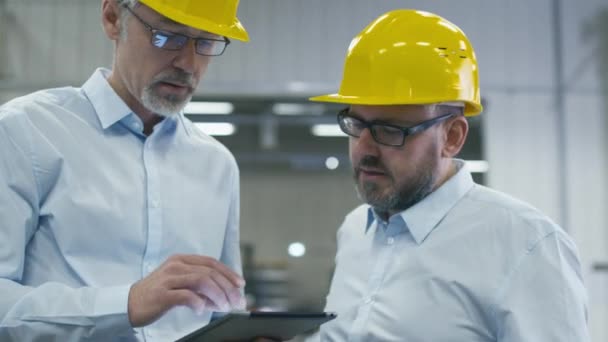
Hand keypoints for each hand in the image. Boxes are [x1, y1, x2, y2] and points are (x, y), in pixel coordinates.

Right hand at [127, 254, 245, 326]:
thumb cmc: (157, 295)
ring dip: (217, 295)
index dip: (228, 273)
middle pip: (210, 272)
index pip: (211, 263)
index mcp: (182, 260)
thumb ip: (201, 290)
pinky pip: (186, 296)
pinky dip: (198, 303)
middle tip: (237, 301)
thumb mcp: (181, 286)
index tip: (241, 284)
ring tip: (224, 307)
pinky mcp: (162, 294)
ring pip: (201, 281)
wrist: (129, 303)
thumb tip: (224, 299)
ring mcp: (169, 278)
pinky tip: (202, 310)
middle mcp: (176, 265)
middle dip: (227, 288)